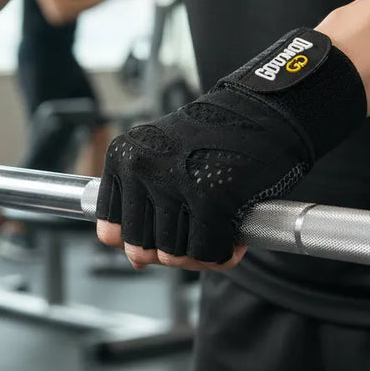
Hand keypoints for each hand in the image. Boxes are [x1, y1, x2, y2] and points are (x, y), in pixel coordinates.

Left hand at [95, 29, 366, 268]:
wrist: (260, 112)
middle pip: (141, 247)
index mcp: (123, 157)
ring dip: (198, 257)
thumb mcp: (161, 160)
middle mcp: (141, 168)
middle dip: (170, 254)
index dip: (137, 242)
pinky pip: (207, 252)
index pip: (109, 228)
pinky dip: (223, 255)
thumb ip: (143, 205)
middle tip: (195, 241)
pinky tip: (233, 240)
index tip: (158, 238)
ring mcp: (174, 183)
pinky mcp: (210, 198)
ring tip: (216, 236)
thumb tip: (136, 258)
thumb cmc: (213, 138)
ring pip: (173, 255)